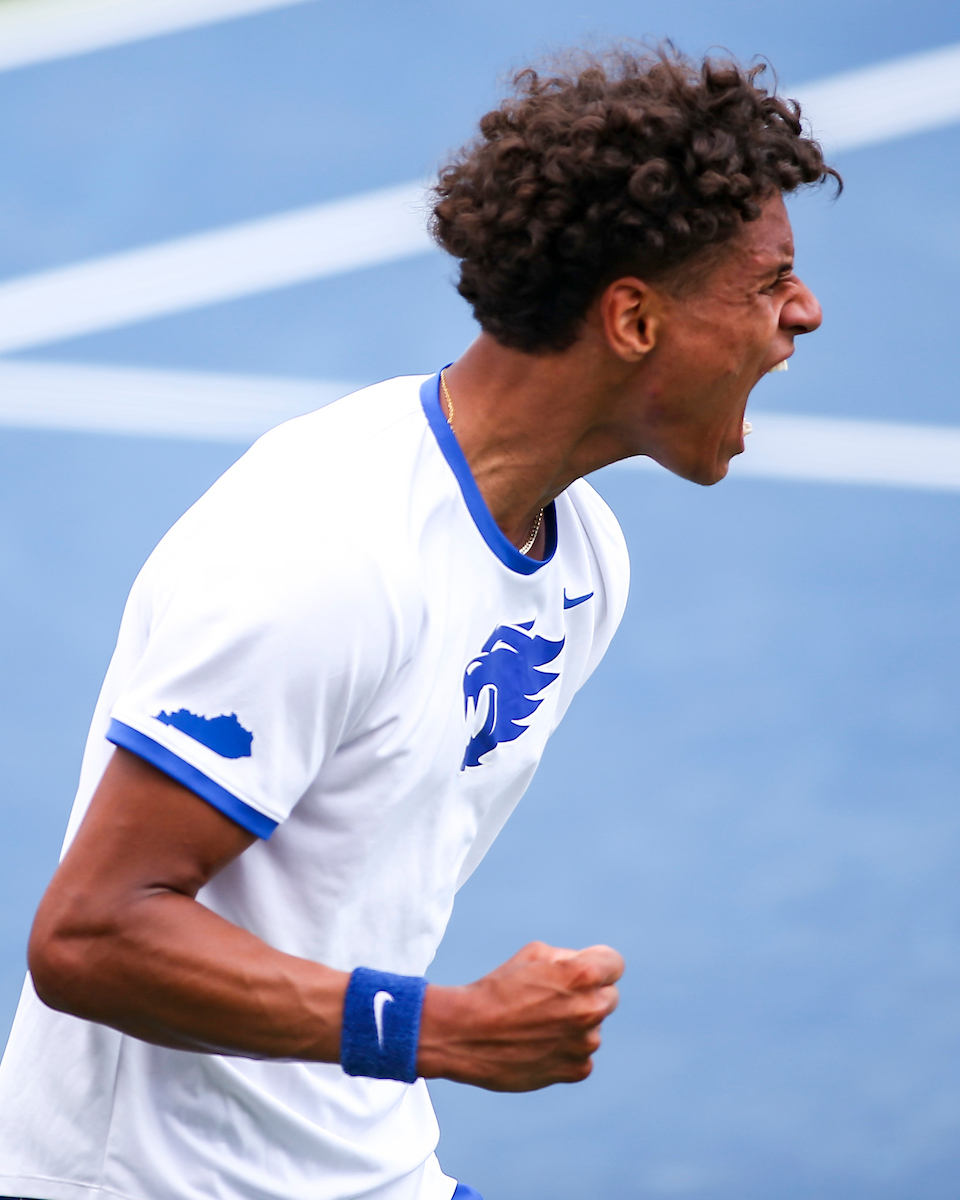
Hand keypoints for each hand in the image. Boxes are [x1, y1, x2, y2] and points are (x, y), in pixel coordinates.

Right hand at [416, 941, 623, 1091]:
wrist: (465, 1033)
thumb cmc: (497, 988)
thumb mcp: (533, 954)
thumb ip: (569, 958)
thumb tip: (586, 967)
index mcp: (582, 975)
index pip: (615, 964)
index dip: (598, 963)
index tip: (583, 969)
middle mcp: (590, 1009)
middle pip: (609, 997)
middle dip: (588, 994)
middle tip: (553, 998)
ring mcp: (584, 1043)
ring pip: (593, 1029)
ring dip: (575, 1025)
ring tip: (537, 1024)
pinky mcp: (574, 1070)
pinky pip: (582, 1057)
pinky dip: (566, 1052)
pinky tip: (538, 1045)